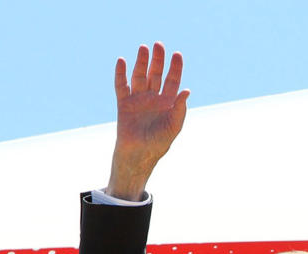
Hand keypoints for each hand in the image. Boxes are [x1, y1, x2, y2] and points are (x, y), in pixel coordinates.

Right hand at [106, 43, 189, 199]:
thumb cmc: (159, 143)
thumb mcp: (174, 126)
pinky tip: (122, 61)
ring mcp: (138, 99)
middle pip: (156, 74)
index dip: (175, 67)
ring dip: (141, 62)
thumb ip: (180, 108)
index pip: (172, 80)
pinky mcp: (124, 103)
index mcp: (167, 103)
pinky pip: (121, 85)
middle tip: (158, 44)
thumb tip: (187, 90)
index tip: (177, 54)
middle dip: (158, 60)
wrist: (139, 154)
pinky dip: (121, 73)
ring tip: (143, 48)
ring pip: (140, 76)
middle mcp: (153, 98)